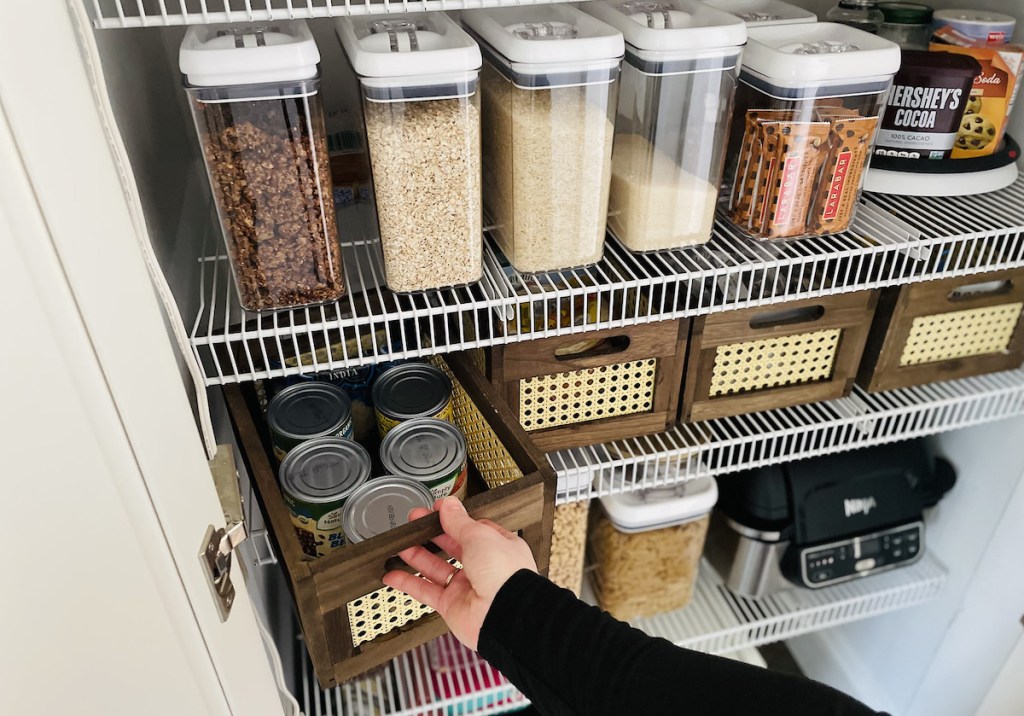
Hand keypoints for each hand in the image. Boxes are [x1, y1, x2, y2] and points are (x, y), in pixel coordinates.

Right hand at [382, 496, 537, 650]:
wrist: (506, 614)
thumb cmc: (505, 574)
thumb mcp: (480, 536)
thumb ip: (460, 522)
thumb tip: (449, 506)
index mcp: (498, 546)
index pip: (472, 528)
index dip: (453, 519)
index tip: (436, 510)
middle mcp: (483, 567)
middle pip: (451, 546)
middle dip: (431, 533)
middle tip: (413, 522)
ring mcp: (467, 587)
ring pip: (435, 568)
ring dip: (416, 556)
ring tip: (400, 544)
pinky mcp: (452, 606)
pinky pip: (425, 591)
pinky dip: (408, 583)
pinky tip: (393, 575)